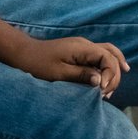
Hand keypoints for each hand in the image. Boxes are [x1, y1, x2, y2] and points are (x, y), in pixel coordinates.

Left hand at [11, 36, 128, 98]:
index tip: (102, 90)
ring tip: (110, 89)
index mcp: (81, 48)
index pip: (108, 58)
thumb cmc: (38, 64)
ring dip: (113, 70)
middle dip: (114, 75)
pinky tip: (110, 78)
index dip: (111, 74)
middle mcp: (85, 45)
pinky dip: (108, 67)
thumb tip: (100, 81)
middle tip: (106, 93)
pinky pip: (100, 57)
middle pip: (112, 55)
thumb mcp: (59, 73)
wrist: (23, 54)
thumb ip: (81, 75)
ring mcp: (83, 47)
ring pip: (109, 53)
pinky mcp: (79, 53)